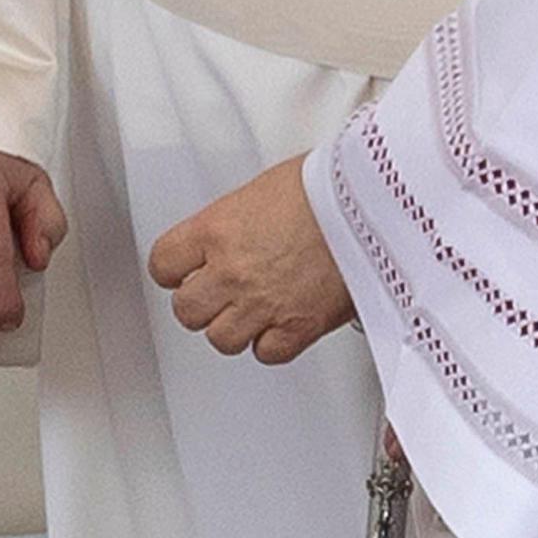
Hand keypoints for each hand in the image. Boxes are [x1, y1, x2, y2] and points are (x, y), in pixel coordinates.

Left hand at [149, 155, 352, 363]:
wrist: (373, 202)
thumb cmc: (328, 184)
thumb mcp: (262, 189)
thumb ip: (234, 221)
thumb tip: (229, 237)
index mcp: (217, 229)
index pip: (163, 265)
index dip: (174, 269)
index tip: (183, 270)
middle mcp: (232, 271)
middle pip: (186, 310)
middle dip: (200, 302)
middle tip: (217, 291)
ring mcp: (263, 303)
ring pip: (221, 339)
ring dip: (233, 326)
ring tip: (251, 309)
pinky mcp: (298, 327)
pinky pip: (267, 353)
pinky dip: (272, 343)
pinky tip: (280, 321)